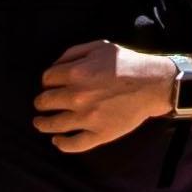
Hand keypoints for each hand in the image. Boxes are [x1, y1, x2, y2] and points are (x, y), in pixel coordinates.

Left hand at [35, 39, 178, 152]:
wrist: (152, 84)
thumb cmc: (127, 63)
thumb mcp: (100, 46)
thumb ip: (73, 53)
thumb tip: (54, 66)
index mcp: (76, 73)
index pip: (47, 79)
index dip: (46, 81)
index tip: (50, 85)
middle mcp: (77, 96)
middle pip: (46, 102)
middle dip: (41, 102)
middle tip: (41, 104)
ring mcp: (87, 118)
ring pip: (54, 125)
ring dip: (42, 124)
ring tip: (40, 124)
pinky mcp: (99, 134)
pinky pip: (74, 144)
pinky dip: (61, 144)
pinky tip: (56, 141)